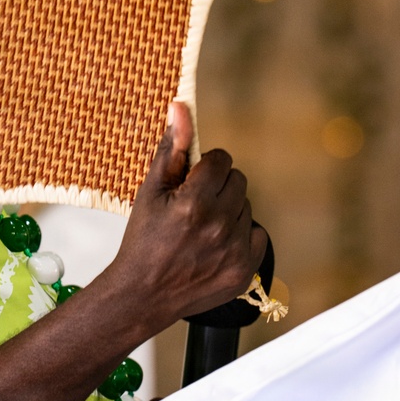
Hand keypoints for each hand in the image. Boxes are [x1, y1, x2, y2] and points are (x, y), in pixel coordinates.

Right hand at [104, 102, 265, 333]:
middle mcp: (220, 225)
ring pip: (246, 207)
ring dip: (228, 210)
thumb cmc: (143, 239)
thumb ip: (170, 148)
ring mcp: (235, 250)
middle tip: (195, 203)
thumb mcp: (150, 190)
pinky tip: (216, 243)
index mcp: (195, 201)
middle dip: (218, 185)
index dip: (205, 166)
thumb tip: (180, 106)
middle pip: (238, 180)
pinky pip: (257, 234)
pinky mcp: (245, 270)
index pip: (221, 159)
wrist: (143, 293)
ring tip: (201, 227)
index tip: (192, 179)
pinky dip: (240, 235)